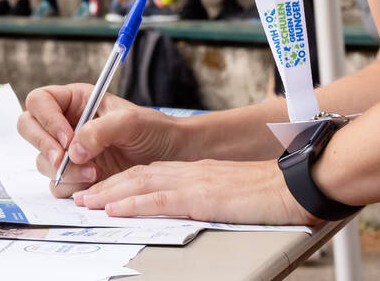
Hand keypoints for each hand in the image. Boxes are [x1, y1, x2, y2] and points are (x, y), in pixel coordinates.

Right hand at [16, 84, 188, 196]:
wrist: (170, 159)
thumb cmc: (153, 131)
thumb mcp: (132, 122)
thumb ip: (100, 130)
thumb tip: (73, 149)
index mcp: (74, 100)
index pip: (39, 101)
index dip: (47, 119)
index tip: (67, 138)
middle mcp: (64, 124)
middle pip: (28, 128)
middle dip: (43, 145)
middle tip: (63, 160)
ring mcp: (66, 152)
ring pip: (42, 161)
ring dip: (65, 170)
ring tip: (97, 172)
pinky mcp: (73, 176)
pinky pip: (57, 185)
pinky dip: (72, 187)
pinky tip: (95, 184)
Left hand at [74, 159, 319, 225]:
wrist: (296, 185)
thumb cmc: (272, 192)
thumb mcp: (231, 192)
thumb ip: (210, 196)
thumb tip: (197, 207)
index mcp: (196, 172)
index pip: (150, 174)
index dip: (122, 182)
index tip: (102, 192)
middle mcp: (190, 172)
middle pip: (138, 175)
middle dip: (107, 186)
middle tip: (83, 198)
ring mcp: (194, 182)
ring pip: (141, 184)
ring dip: (110, 194)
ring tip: (87, 203)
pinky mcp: (201, 196)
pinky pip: (159, 199)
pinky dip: (132, 203)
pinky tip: (115, 208)